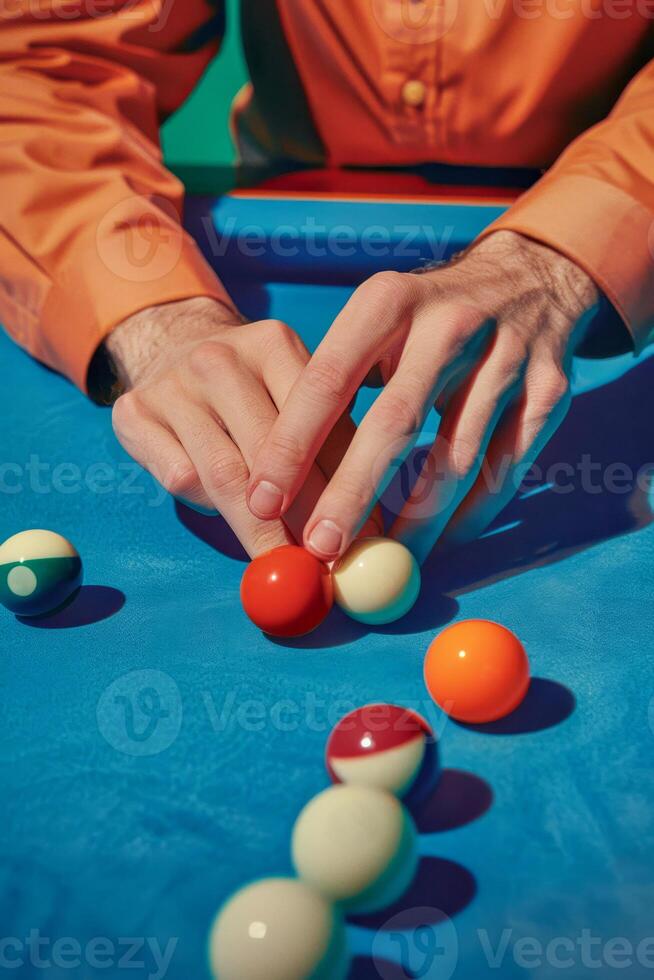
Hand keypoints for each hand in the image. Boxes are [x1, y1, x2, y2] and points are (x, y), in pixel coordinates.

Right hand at [107, 297, 374, 556]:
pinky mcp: (133, 413)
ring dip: (260, 530)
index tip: (363, 536)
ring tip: (286, 565)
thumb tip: (370, 522)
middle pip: (270, 453)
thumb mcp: (293, 392)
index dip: (344, 486)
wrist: (171, 347)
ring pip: (224, 473)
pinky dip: (209, 508)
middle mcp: (219, 358)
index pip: (316, 422)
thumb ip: (329, 441)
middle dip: (304, 517)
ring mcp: (172, 385)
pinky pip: (180, 477)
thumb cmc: (250, 388)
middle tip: (326, 564)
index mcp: (273, 344)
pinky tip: (232, 521)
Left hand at [247, 231, 598, 562]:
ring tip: (381, 561)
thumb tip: (280, 475)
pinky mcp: (551, 391)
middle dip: (352, 496)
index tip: (263, 501)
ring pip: (458, 460)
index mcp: (389, 301)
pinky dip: (471, 516)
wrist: (530, 278)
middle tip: (322, 549)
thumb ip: (337, 383)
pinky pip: (506, 470)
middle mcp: (451, 324)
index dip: (292, 447)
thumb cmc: (428, 317)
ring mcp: (508, 357)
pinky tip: (440, 543)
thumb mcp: (378, 320)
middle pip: (395, 425)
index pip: (328, 380)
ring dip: (416, 522)